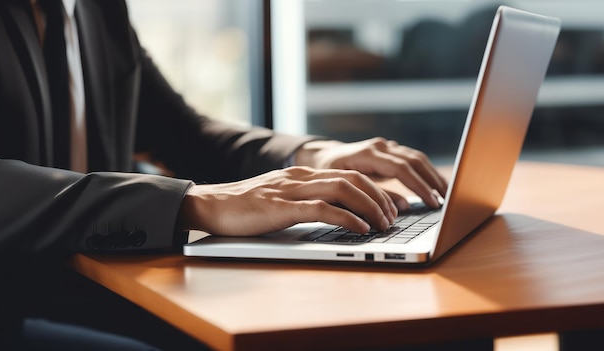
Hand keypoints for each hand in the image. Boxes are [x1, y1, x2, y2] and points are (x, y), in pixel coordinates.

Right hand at [177, 167, 397, 235]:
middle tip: (393, 216)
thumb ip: (303, 201)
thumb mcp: (279, 198)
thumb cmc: (243, 208)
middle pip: (352, 178)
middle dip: (379, 196)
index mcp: (301, 174)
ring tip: (383, 224)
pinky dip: (347, 218)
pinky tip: (361, 229)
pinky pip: (323, 209)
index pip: (347, 174)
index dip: (373, 189)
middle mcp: (301, 177)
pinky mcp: (283, 207)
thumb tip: (333, 215)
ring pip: (343, 190)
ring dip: (369, 207)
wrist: (210, 205)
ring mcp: (292, 190)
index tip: (387, 206)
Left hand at [294, 138, 447, 209]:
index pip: (401, 168)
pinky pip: (413, 160)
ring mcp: (385, 146)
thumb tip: (403, 207)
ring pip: (417, 158)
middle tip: (448, 199)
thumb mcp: (345, 187)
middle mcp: (379, 146)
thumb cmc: (329, 174)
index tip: (432, 201)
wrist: (321, 157)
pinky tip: (436, 185)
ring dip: (433, 175)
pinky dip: (426, 172)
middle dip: (432, 180)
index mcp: (367, 154)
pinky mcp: (390, 151)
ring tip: (447, 193)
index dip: (419, 186)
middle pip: (414, 160)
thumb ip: (373, 196)